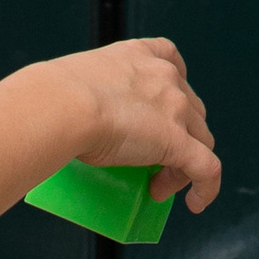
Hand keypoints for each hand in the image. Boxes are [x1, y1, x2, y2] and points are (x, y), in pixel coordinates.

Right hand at [50, 38, 219, 216]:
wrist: (60, 106)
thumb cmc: (51, 96)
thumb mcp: (71, 82)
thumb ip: (77, 95)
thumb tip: (60, 121)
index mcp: (139, 54)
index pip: (172, 60)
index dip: (174, 88)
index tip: (161, 109)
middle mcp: (165, 76)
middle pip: (190, 109)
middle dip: (178, 136)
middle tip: (149, 162)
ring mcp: (176, 108)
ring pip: (200, 140)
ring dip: (183, 165)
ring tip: (155, 187)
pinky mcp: (178, 142)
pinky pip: (207, 168)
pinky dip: (206, 188)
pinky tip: (195, 204)